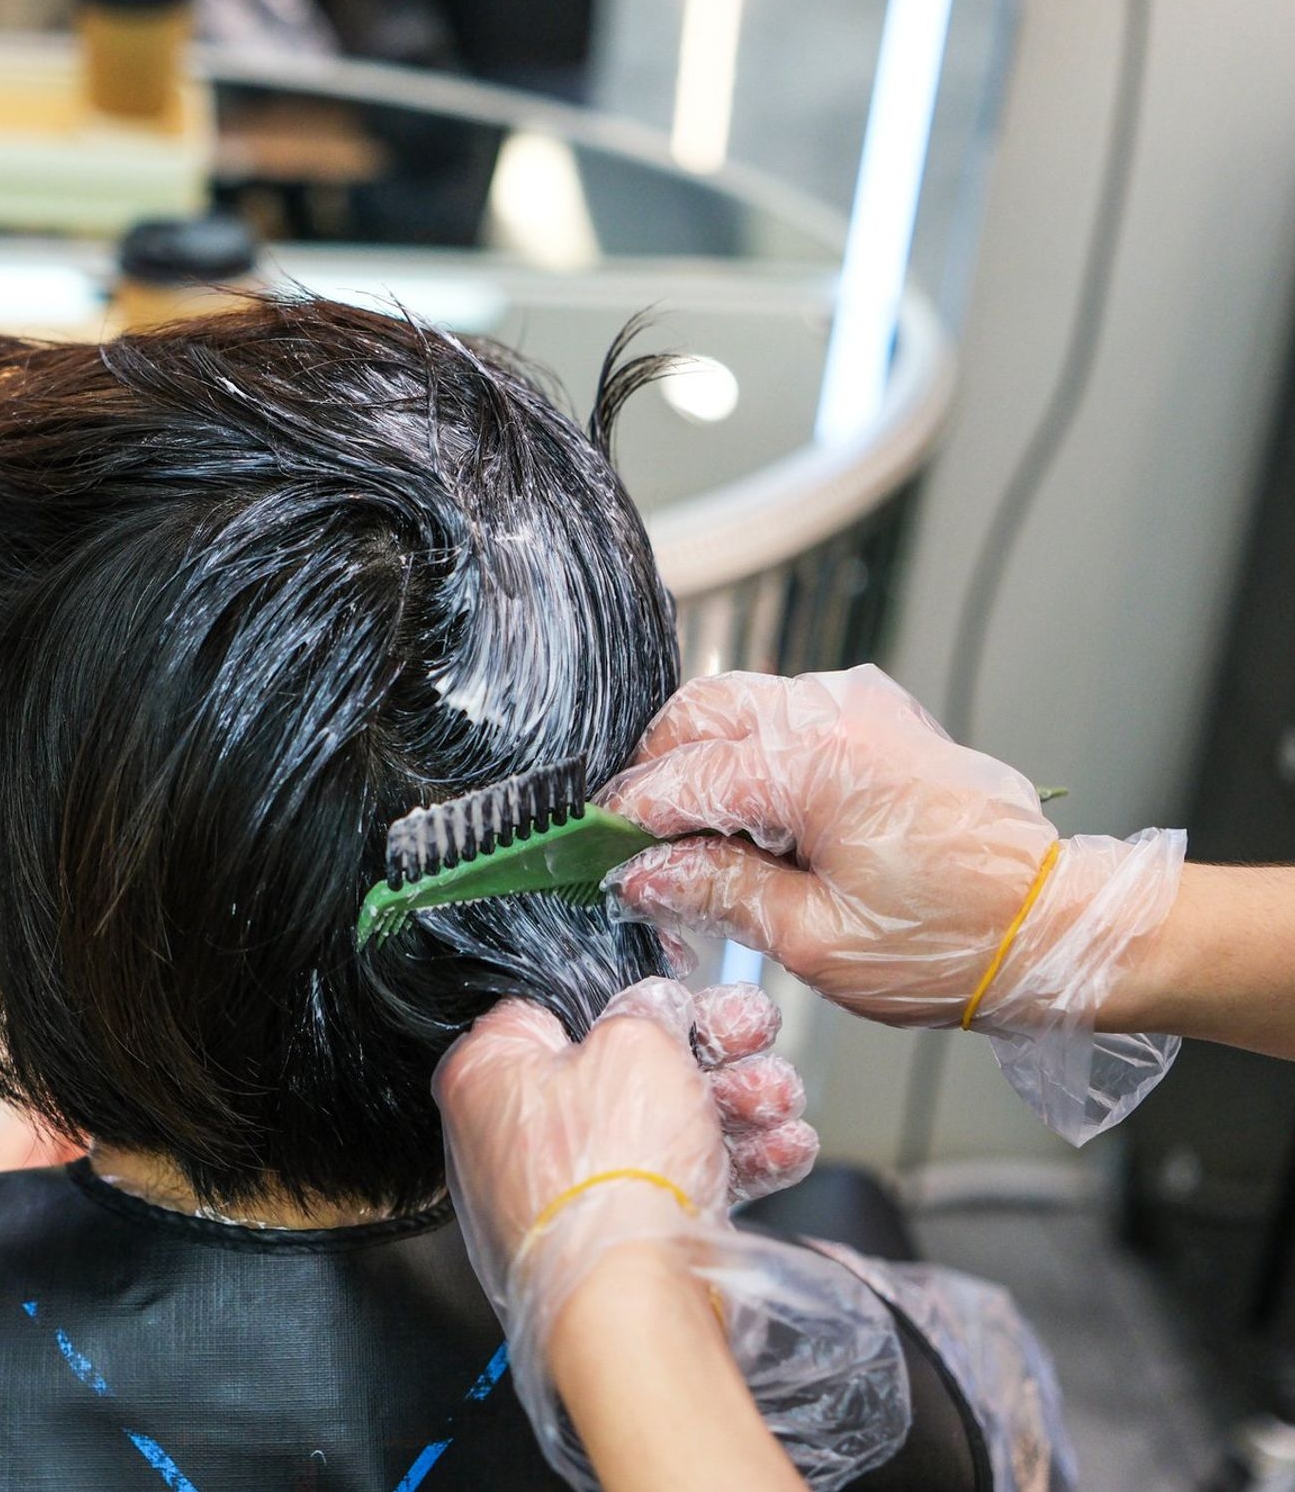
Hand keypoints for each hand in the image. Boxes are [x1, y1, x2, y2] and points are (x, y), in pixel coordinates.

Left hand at [436, 979, 814, 1300]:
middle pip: (619, 1065)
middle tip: (754, 1032)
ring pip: (654, 1124)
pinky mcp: (607, 1238)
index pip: (555, 1005)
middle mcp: (511, 1131)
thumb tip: (652, 1006)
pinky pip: (668, 1181)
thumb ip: (647, 1011)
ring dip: (731, 1102)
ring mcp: (559, 1190)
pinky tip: (784, 1147)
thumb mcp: (638, 1047)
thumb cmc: (610, 1177)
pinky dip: (727, 1162)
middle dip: (704, 1050)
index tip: (682, 987)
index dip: (628, 990)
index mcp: (489, 1072)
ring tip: (781, 1095)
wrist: (632, 1308)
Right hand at [602, 666, 1178, 1032]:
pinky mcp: (878, 717)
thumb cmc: (955, 942)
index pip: (684, 776)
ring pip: (737, 705)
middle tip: (637, 846)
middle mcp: (837, 713)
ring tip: (695, 842)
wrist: (1053, 926)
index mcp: (818, 764)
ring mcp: (862, 705)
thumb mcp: (815, 940)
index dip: (628, 818)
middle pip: (697, 713)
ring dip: (699, 761)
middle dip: (655, 774)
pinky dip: (748, 754)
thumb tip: (644, 874)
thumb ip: (717, 892)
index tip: (594, 852)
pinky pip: (784, 715)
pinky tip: (748, 820)